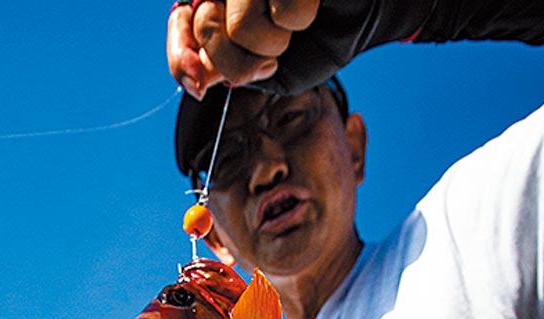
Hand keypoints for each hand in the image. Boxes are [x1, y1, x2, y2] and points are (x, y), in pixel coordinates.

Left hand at [168, 0, 319, 97]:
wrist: (363, 19)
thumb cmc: (317, 40)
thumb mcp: (269, 72)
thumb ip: (230, 71)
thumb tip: (197, 80)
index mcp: (221, 4)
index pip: (180, 25)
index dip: (179, 56)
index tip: (196, 84)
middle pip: (205, 29)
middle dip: (239, 62)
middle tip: (270, 58)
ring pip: (238, 25)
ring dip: (273, 43)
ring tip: (293, 29)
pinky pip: (279, 9)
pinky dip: (299, 18)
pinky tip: (312, 5)